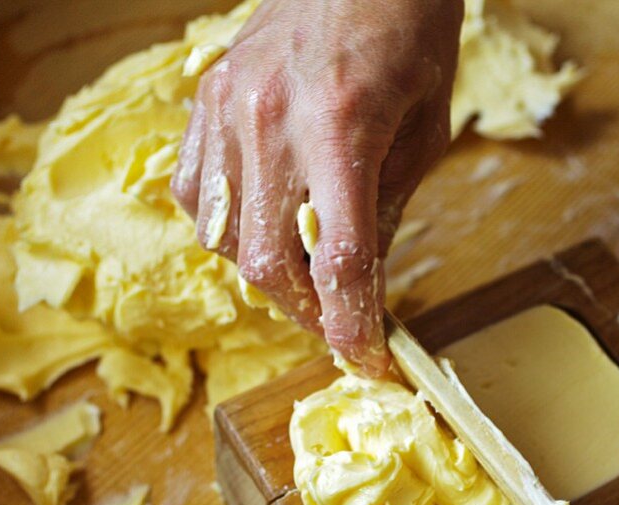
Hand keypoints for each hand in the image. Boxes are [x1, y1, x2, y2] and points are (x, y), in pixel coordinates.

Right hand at [172, 0, 463, 375]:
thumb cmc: (408, 30)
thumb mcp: (425, 127)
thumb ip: (387, 208)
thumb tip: (362, 281)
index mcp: (341, 126)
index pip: (339, 259)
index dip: (352, 323)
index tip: (368, 358)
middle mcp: (270, 122)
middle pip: (267, 262)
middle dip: (307, 313)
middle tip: (339, 325)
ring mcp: (226, 110)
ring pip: (224, 238)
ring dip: (268, 273)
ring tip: (306, 276)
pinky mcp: (204, 101)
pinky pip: (193, 195)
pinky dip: (223, 228)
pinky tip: (258, 225)